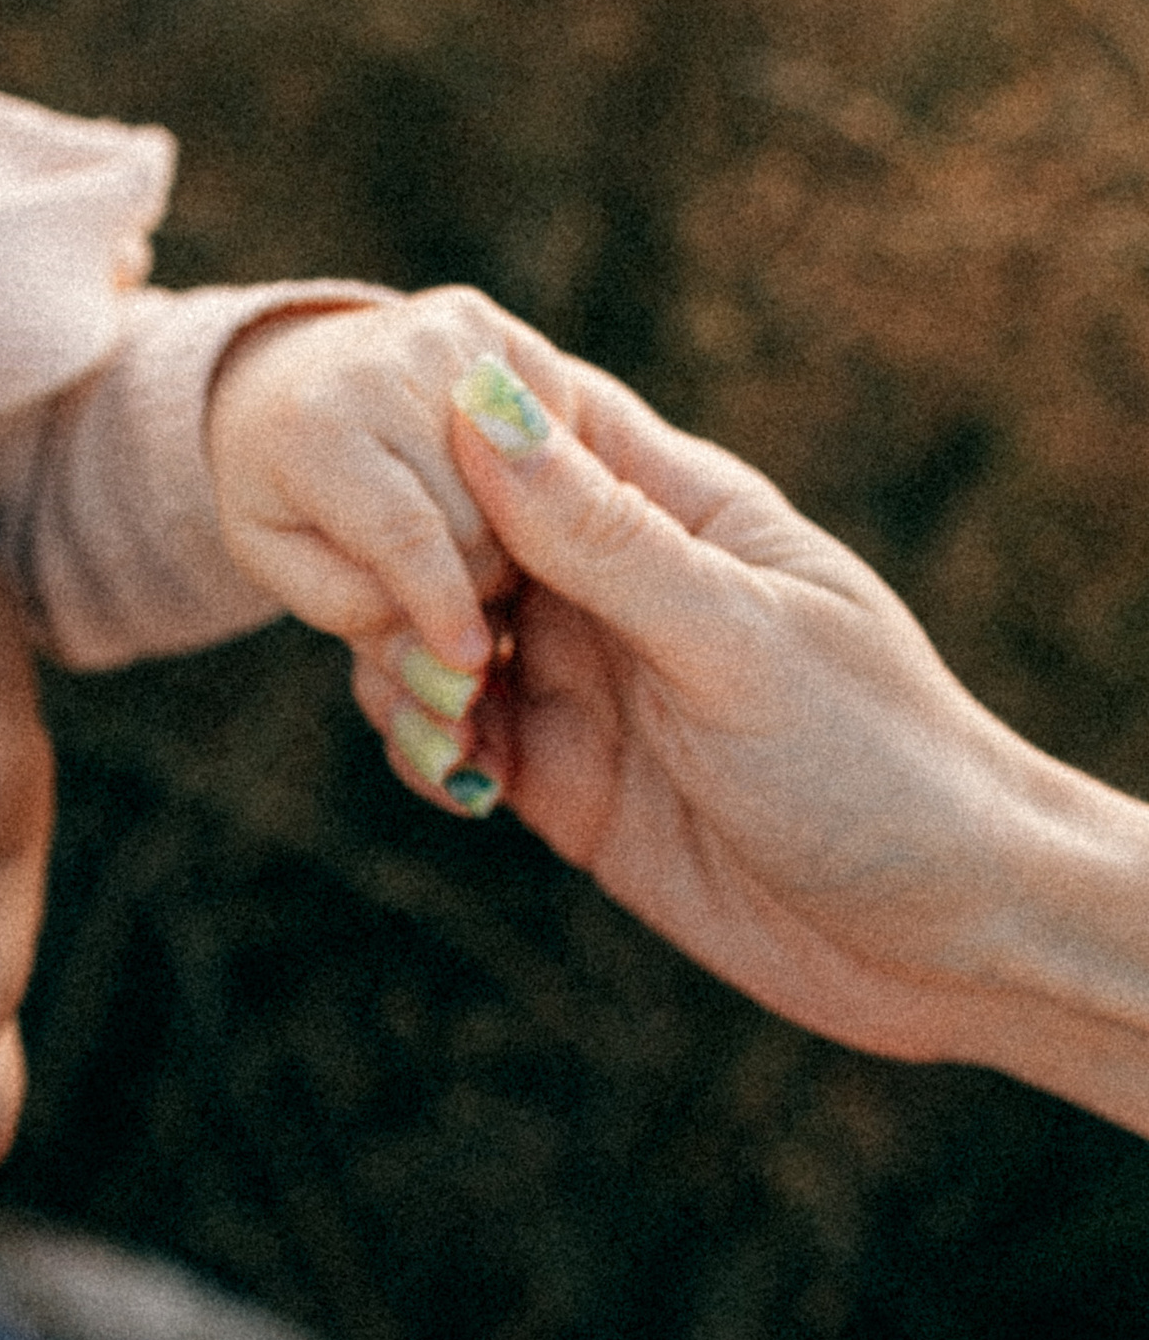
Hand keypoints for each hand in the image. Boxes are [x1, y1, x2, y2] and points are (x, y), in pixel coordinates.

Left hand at [207, 287, 581, 682]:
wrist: (287, 380)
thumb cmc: (289, 493)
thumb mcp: (288, 566)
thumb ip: (360, 617)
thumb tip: (452, 674)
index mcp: (313, 430)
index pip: (402, 532)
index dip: (441, 604)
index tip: (470, 662)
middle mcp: (381, 362)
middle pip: (477, 518)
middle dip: (469, 573)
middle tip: (443, 584)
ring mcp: (442, 333)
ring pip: (526, 484)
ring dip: (505, 531)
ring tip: (459, 536)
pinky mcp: (488, 323)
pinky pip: (547, 430)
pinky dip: (529, 474)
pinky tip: (485, 480)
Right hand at [356, 359, 1136, 1084]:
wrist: (944, 934)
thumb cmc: (878, 763)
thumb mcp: (733, 640)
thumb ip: (603, 537)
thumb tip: (482, 405)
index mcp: (680, 512)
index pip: (537, 421)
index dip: (447, 439)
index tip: (394, 493)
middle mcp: (623, 586)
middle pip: (462, 535)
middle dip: (411, 580)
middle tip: (429, 648)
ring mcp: (591, 683)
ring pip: (439, 641)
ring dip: (409, 674)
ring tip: (446, 730)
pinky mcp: (566, 780)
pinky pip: (456, 740)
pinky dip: (429, 754)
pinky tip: (460, 783)